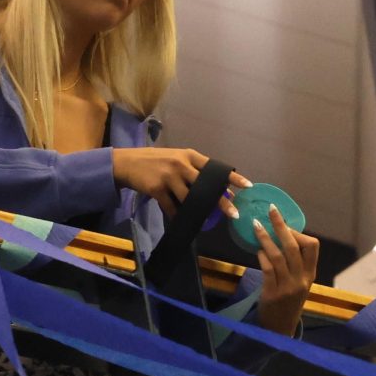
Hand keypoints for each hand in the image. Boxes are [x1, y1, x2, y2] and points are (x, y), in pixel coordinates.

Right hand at [112, 147, 251, 217]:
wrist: (128, 163)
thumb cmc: (156, 161)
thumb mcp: (176, 158)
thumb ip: (194, 171)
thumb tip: (216, 190)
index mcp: (189, 155)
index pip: (215, 167)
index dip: (232, 177)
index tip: (247, 186)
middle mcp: (181, 164)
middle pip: (206, 186)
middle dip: (221, 201)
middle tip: (233, 213)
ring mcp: (169, 176)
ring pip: (189, 198)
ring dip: (197, 211)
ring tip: (203, 218)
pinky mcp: (157, 188)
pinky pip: (172, 206)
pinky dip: (177, 215)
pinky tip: (180, 219)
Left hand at [253, 204, 319, 335]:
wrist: (279, 329)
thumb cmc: (288, 302)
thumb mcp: (299, 284)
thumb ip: (296, 264)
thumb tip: (283, 236)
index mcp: (311, 274)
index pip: (312, 246)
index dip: (298, 233)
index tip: (286, 226)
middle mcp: (302, 280)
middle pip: (293, 246)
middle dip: (281, 226)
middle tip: (271, 210)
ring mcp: (288, 287)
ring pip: (278, 256)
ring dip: (266, 238)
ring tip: (256, 226)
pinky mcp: (273, 293)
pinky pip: (267, 269)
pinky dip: (262, 256)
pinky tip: (257, 250)